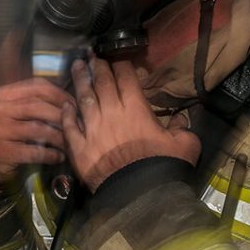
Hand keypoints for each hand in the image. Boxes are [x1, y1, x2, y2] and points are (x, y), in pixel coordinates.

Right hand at [0, 78, 72, 194]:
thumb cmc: (12, 135)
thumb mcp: (19, 113)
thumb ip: (38, 102)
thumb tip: (70, 99)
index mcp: (5, 95)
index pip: (37, 86)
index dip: (60, 94)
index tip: (75, 105)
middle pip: (38, 106)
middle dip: (62, 115)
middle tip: (78, 126)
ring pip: (37, 129)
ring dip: (59, 137)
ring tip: (71, 143)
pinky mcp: (2, 151)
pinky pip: (34, 151)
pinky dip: (50, 154)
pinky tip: (59, 157)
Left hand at [61, 57, 199, 192]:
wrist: (139, 195)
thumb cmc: (163, 167)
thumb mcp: (185, 144)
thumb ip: (181, 127)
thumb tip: (180, 119)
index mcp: (136, 109)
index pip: (126, 78)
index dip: (120, 64)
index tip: (116, 56)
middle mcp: (110, 113)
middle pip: (100, 82)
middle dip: (96, 66)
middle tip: (90, 54)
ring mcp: (92, 129)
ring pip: (83, 99)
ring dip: (79, 81)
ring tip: (75, 67)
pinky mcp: (79, 147)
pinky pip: (69, 126)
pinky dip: (66, 114)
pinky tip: (64, 105)